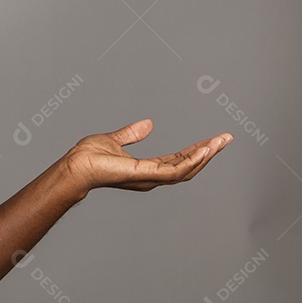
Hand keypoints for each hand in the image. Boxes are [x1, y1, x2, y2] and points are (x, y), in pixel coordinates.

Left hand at [61, 118, 230, 198]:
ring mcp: (150, 178)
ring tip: (221, 142)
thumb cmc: (88, 157)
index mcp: (147, 169)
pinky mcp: (146, 175)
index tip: (212, 140)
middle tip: (226, 139)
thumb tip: (149, 124)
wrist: (75, 165)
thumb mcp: (115, 140)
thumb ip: (132, 134)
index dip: (195, 151)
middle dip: (208, 153)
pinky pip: (176, 170)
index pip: (178, 160)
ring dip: (205, 155)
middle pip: (188, 167)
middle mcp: (152, 177)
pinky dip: (192, 160)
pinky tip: (205, 149)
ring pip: (187, 169)